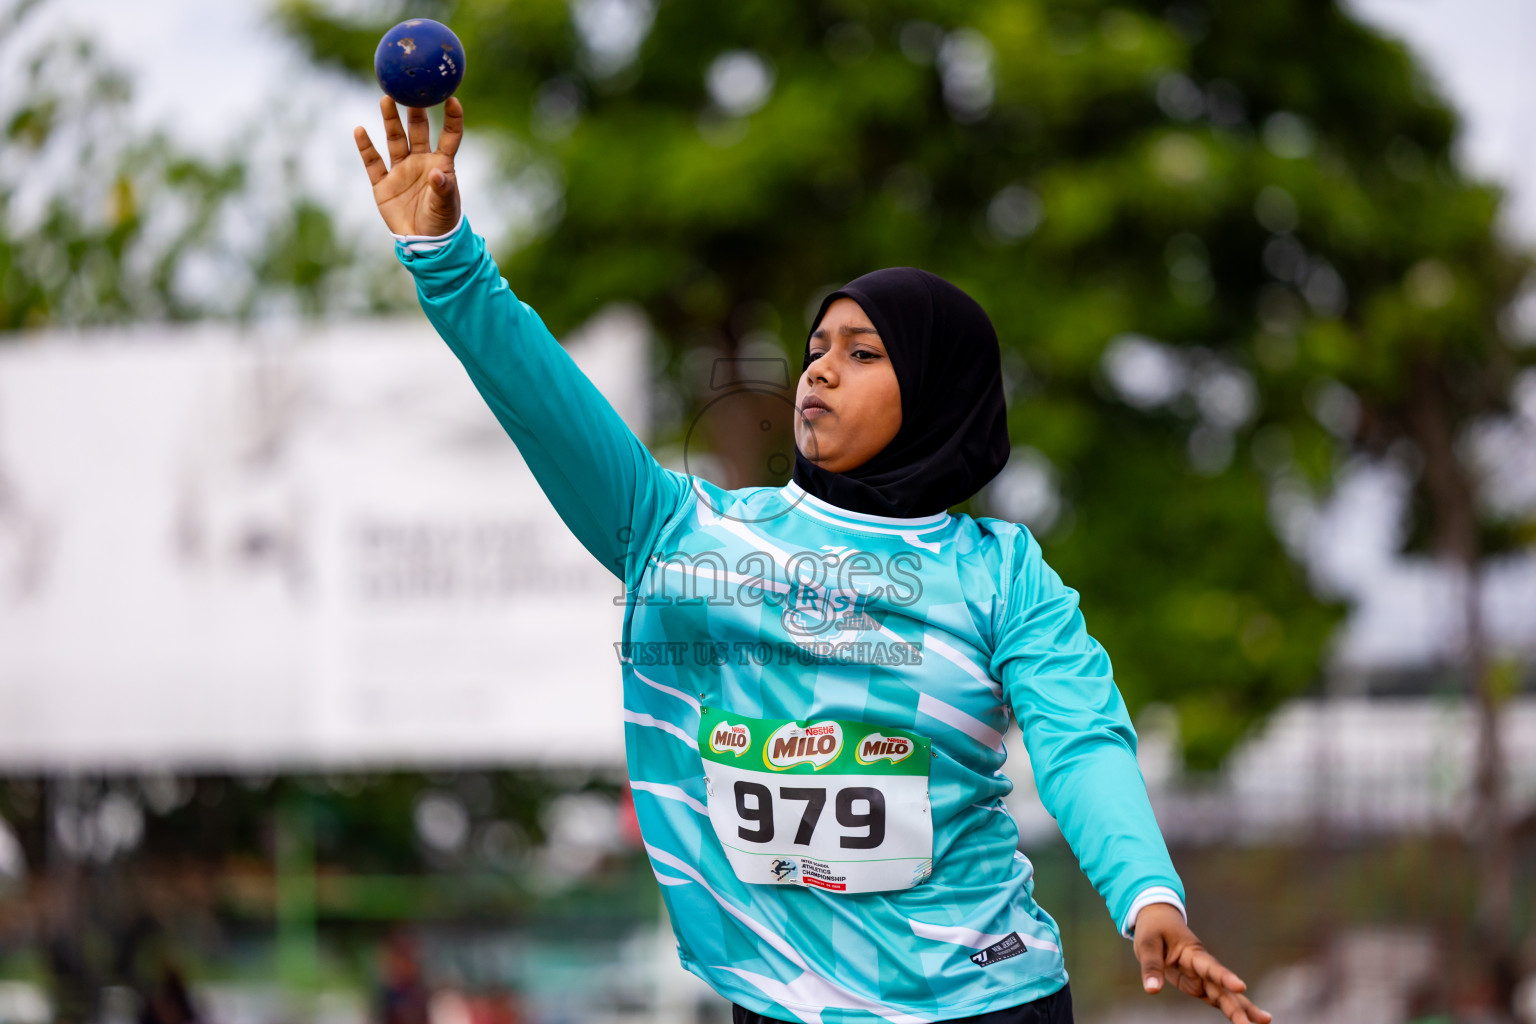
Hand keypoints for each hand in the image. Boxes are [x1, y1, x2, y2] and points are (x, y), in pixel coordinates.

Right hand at [353, 96, 462, 236]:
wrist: (424, 244)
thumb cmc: (442, 222)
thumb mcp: (445, 206)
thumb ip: (443, 189)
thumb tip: (436, 173)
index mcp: (441, 164)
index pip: (449, 136)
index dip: (452, 118)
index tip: (452, 98)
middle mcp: (420, 162)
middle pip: (417, 131)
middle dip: (414, 110)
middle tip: (410, 89)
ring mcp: (401, 171)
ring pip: (394, 140)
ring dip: (390, 121)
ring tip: (386, 100)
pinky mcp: (383, 184)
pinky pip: (373, 162)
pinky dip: (366, 147)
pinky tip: (360, 131)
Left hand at [1133, 904, 1271, 1023]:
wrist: (1158, 919)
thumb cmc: (1153, 929)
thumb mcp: (1146, 944)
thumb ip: (1151, 967)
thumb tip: (1152, 990)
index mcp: (1192, 952)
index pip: (1211, 967)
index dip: (1225, 977)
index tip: (1241, 986)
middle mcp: (1202, 966)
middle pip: (1224, 987)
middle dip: (1240, 1004)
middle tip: (1262, 1020)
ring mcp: (1202, 976)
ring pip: (1224, 995)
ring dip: (1241, 1009)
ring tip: (1264, 1022)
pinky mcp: (1197, 984)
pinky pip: (1215, 998)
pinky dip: (1228, 1008)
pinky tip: (1244, 1020)